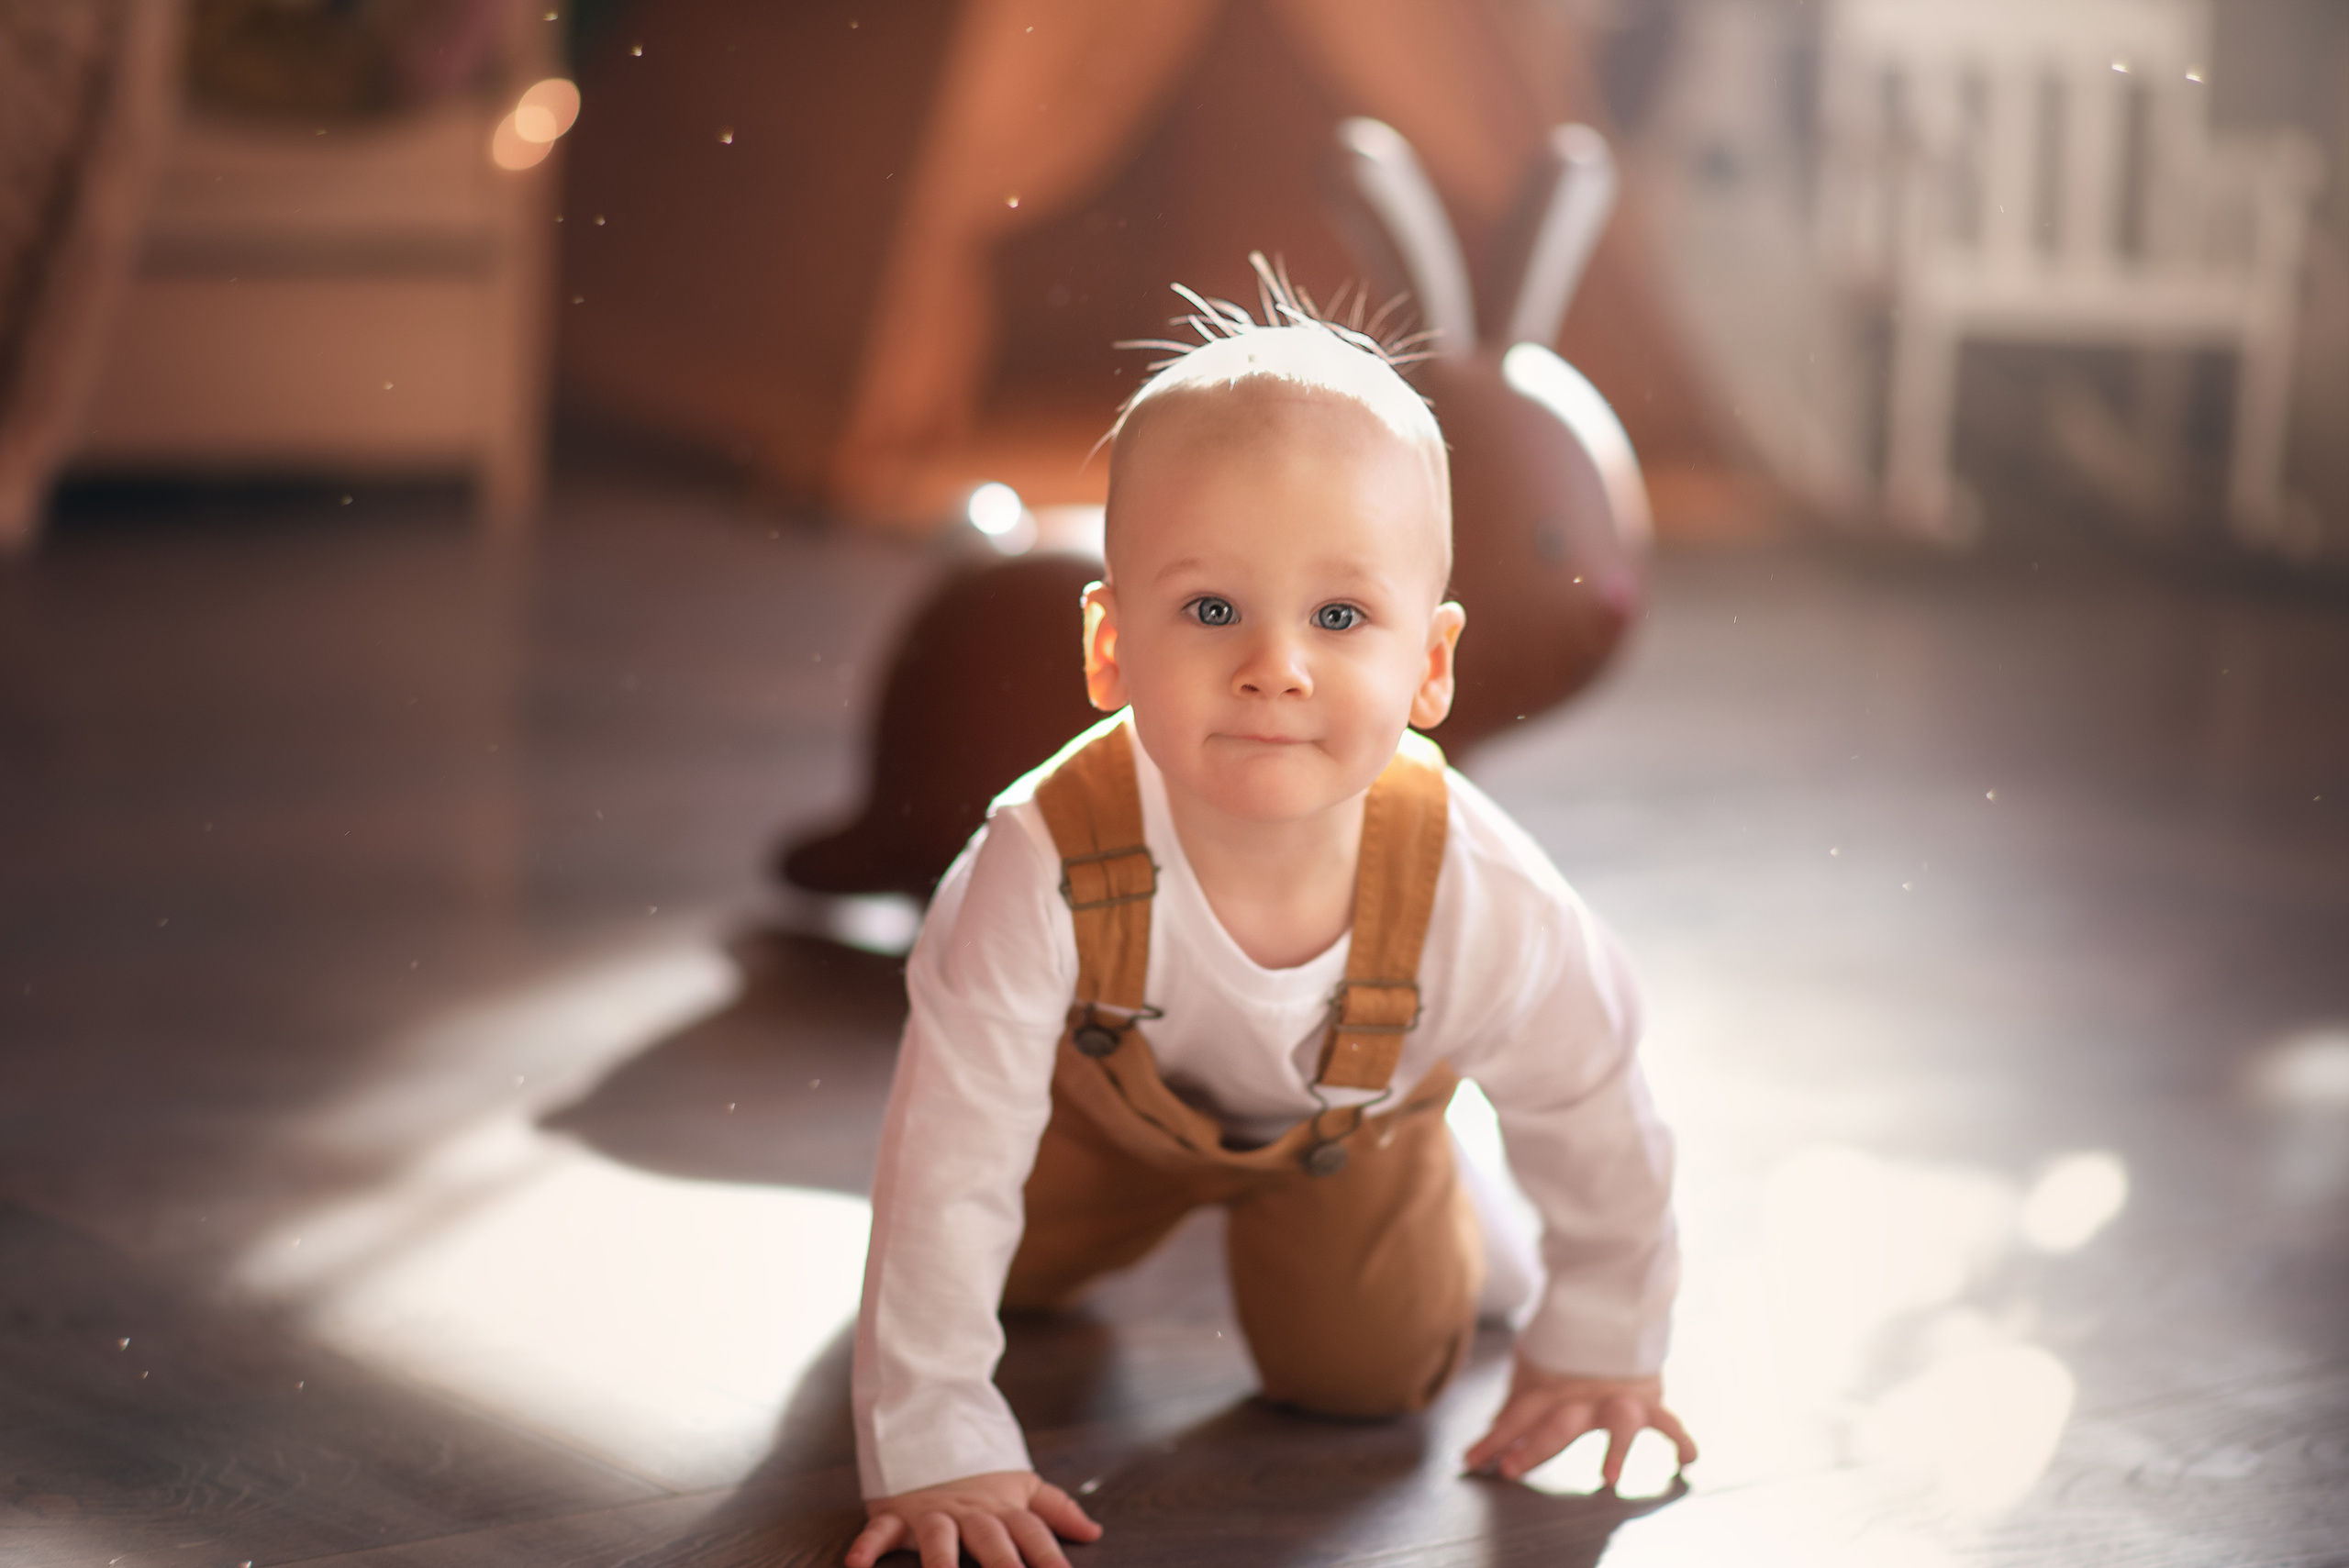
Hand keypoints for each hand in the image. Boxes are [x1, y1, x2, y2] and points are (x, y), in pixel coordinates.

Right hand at [845, 1469, 1101, 1567]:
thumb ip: (1058, 1510)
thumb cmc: (981, 1471)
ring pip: (937, 1539)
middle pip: (991, 1540)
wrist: (930, 1422)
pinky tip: (856, 1566)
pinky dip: (866, 1546)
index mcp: (1002, 1508)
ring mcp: (931, 1513)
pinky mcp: (895, 1513)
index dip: (1051, 1558)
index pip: (1034, 1534)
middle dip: (1004, 1567)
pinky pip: (879, 1530)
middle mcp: (970, 1513)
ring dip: (940, 1563)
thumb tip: (1094, 1533)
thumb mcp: (1023, 1485)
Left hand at [1463, 1360, 1696, 1488]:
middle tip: (1513, 1467)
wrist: (1610, 1310)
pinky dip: (1680, 1440)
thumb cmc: (1564, 1351)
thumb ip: (1516, 1407)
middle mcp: (1583, 1397)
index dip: (1493, 1437)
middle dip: (1536, 1446)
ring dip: (1613, 1451)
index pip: (1517, 1415)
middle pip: (1559, 1423)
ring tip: (1607, 1480)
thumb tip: (1487, 1436)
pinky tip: (1686, 1460)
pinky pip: (1668, 1421)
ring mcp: (1617, 1399)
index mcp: (1550, 1388)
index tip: (1471, 1461)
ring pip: (1618, 1422)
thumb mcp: (1530, 1372)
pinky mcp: (1648, 1402)